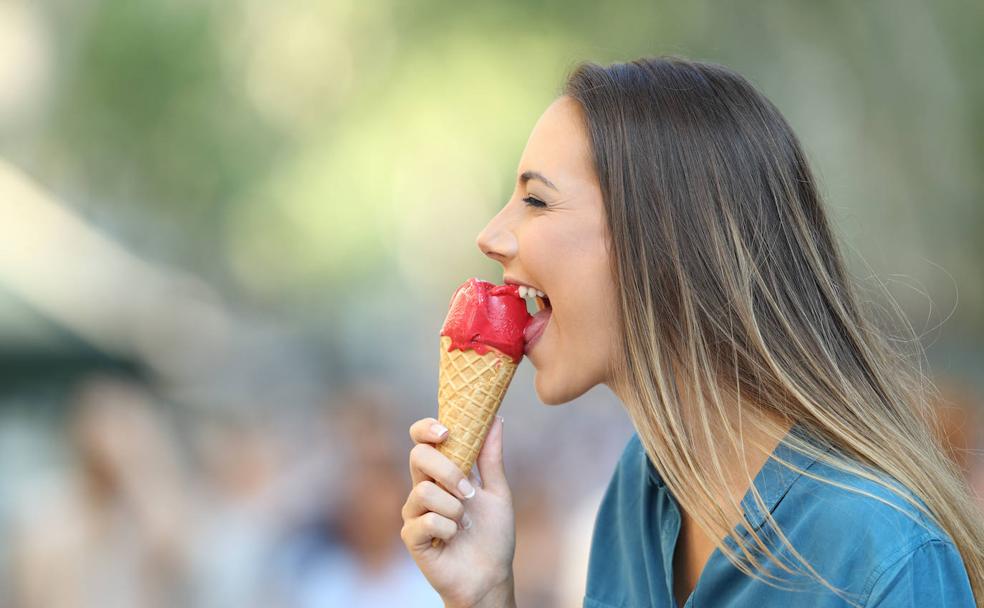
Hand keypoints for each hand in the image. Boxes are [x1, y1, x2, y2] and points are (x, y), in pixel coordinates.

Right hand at [401, 416, 515, 607]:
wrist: (490, 575)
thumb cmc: (493, 535)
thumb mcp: (497, 491)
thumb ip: (491, 457)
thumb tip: (495, 419)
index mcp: (442, 473)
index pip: (422, 440)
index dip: (426, 429)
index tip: (446, 431)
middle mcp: (424, 488)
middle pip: (418, 456)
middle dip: (447, 470)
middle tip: (469, 490)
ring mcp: (415, 512)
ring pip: (424, 491)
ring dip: (454, 507)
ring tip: (465, 523)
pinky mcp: (411, 536)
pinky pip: (426, 520)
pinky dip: (448, 528)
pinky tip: (454, 538)